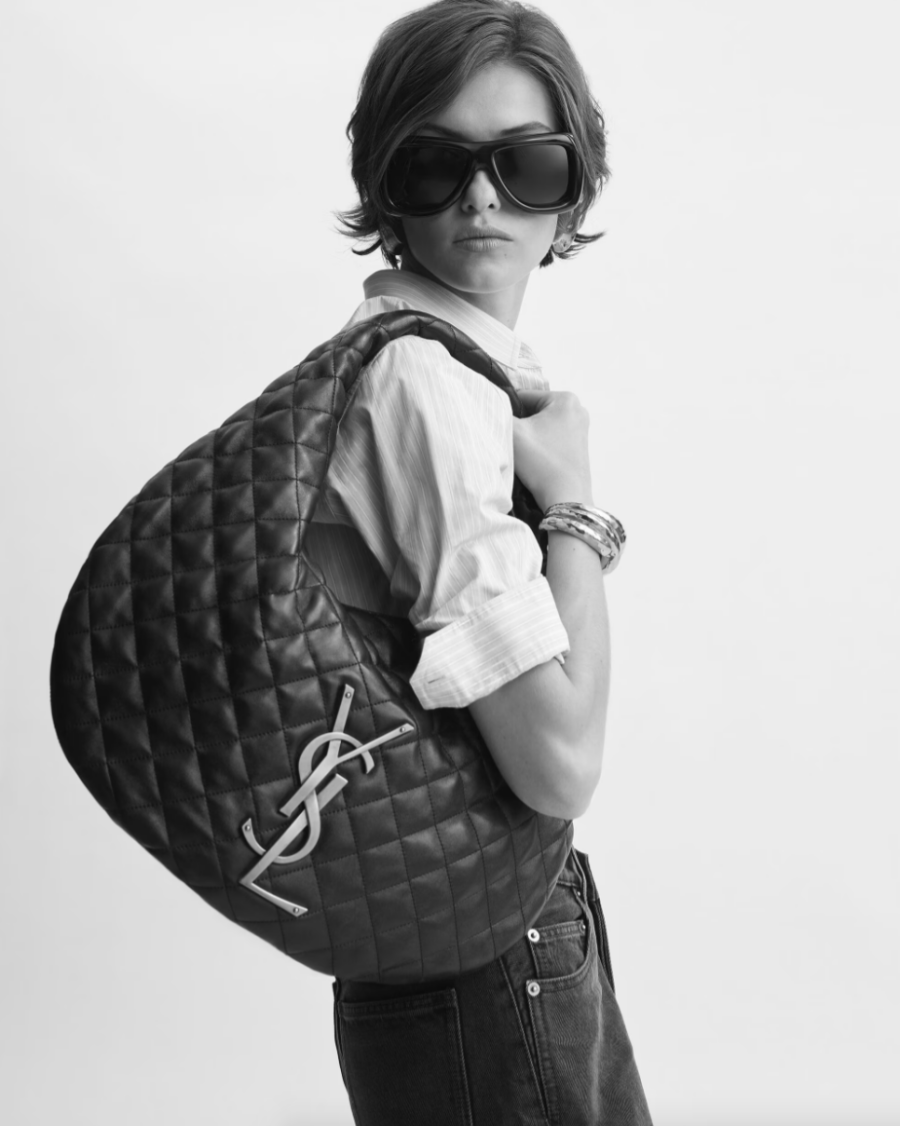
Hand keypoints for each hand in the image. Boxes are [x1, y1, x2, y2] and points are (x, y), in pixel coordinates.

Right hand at [512, 389, 593, 511]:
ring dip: (529, 437)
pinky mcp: (579, 447)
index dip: (508, 412)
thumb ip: (500, 413)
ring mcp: (580, 429)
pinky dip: (540, 446)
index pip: (523, 397)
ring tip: (524, 453)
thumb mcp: (513, 432)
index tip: (503, 429)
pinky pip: (551, 438)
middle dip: (521, 425)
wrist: (565, 498)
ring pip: (541, 426)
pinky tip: (535, 460)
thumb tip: (493, 407)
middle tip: (514, 443)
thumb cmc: (541, 463)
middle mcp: (577, 410)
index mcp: (565, 399)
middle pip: (534, 411)